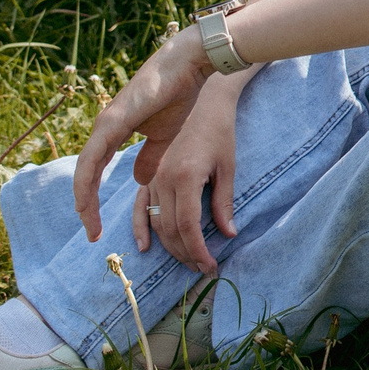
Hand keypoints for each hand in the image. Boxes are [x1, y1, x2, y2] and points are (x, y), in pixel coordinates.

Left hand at [74, 28, 211, 242]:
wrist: (189, 67)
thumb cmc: (180, 96)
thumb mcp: (164, 138)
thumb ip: (149, 158)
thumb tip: (138, 178)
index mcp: (114, 133)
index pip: (96, 172)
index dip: (95, 199)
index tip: (99, 226)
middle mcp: (104, 129)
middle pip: (85, 176)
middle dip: (87, 207)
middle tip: (93, 234)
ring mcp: (105, 123)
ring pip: (84, 170)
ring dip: (84, 200)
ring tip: (90, 225)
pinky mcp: (112, 121)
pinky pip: (92, 158)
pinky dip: (86, 182)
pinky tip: (85, 200)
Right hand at [132, 74, 240, 271]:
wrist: (203, 101)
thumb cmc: (220, 131)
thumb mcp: (227, 167)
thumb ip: (223, 203)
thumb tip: (228, 235)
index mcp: (185, 177)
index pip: (188, 228)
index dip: (199, 252)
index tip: (211, 267)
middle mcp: (163, 178)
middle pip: (170, 230)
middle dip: (187, 254)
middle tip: (203, 269)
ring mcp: (152, 176)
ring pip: (156, 222)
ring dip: (170, 246)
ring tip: (188, 261)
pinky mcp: (148, 173)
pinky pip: (140, 206)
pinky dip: (141, 226)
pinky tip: (144, 246)